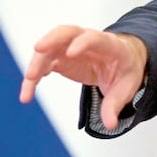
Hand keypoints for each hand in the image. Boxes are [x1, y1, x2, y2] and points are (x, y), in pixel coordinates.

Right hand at [19, 25, 147, 129]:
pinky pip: (45, 61)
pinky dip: (35, 73)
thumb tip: (110, 124)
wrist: (122, 60)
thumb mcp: (127, 87)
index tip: (71, 53)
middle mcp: (89, 41)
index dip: (84, 43)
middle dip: (52, 38)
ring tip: (29, 81)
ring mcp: (72, 47)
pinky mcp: (62, 57)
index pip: (97, 39)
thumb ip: (115, 104)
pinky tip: (30, 86)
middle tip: (39, 48)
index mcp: (111, 46)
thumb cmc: (125, 69)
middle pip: (68, 32)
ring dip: (38, 61)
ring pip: (51, 46)